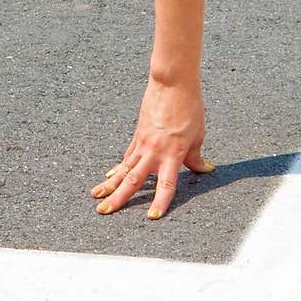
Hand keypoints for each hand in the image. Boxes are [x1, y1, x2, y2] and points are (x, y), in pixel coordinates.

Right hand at [90, 76, 213, 219]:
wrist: (172, 84)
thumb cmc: (190, 108)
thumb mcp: (198, 135)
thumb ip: (196, 157)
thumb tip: (204, 169)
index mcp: (173, 153)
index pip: (166, 184)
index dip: (160, 201)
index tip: (152, 216)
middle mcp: (154, 151)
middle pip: (134, 180)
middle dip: (118, 198)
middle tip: (104, 212)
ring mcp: (142, 143)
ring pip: (123, 169)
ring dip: (109, 184)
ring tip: (96, 197)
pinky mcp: (137, 135)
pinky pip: (126, 156)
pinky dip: (118, 168)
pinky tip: (109, 176)